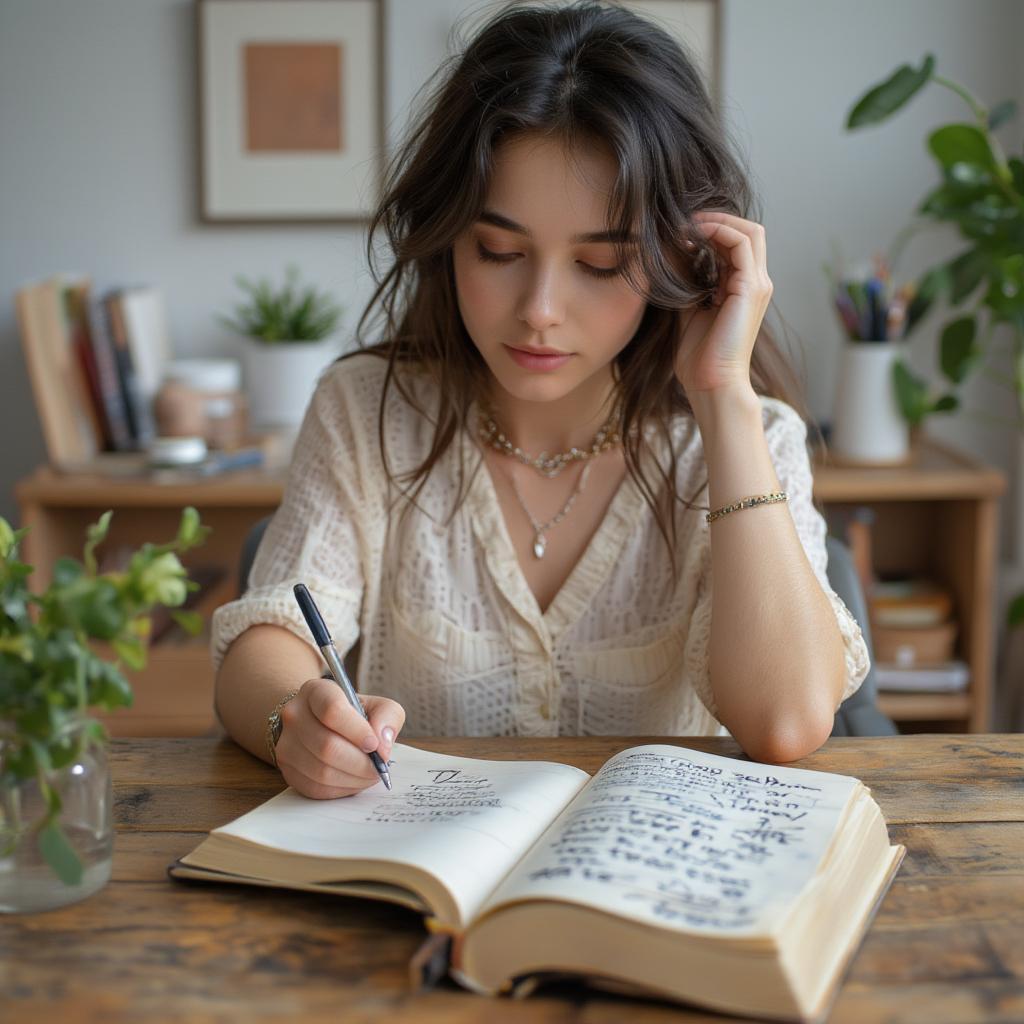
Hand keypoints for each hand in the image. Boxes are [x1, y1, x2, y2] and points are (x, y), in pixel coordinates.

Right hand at [274, 677, 405, 798]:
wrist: (319, 724)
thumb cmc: (353, 715)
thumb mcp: (376, 704)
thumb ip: (388, 717)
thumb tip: (382, 744)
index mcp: (315, 691)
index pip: (332, 710)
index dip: (357, 731)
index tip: (374, 744)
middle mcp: (294, 716)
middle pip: (327, 746)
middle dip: (360, 762)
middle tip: (378, 767)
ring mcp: (286, 745)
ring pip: (321, 771)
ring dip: (353, 778)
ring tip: (370, 774)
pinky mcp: (288, 771)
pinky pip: (317, 788)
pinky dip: (341, 789)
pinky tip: (354, 780)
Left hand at [673, 211, 772, 396]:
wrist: (710, 383)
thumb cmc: (699, 357)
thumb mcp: (688, 310)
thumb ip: (687, 284)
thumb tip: (671, 257)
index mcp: (742, 288)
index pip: (735, 244)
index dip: (710, 230)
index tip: (679, 233)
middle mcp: (755, 283)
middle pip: (747, 231)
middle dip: (715, 220)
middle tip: (683, 224)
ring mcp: (757, 284)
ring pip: (748, 231)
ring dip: (715, 222)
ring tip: (686, 228)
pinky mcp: (752, 288)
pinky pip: (741, 244)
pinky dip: (717, 232)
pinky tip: (692, 238)